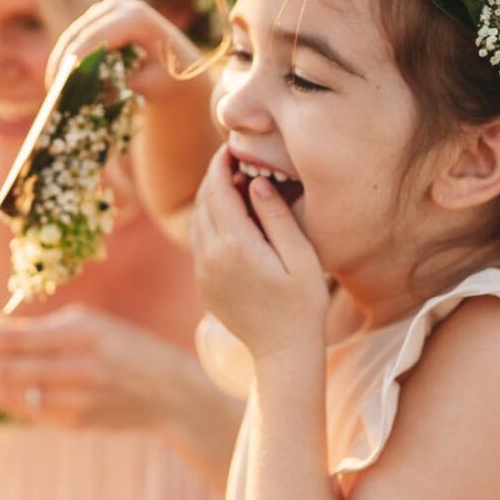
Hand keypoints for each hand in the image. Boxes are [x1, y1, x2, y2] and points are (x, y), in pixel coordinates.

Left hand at [0, 304, 225, 432]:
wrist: (170, 392)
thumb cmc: (123, 346)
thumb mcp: (89, 324)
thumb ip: (41, 331)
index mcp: (82, 333)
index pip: (13, 338)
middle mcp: (78, 367)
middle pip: (7, 369)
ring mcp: (76, 400)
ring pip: (13, 395)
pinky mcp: (75, 423)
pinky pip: (28, 412)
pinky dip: (4, 399)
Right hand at [51, 0, 204, 105]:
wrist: (180, 64)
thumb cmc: (171, 76)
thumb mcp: (154, 84)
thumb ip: (126, 84)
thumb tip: (99, 89)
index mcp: (136, 17)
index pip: (96, 36)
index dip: (75, 58)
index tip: (60, 81)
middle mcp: (120, 6)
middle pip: (80, 33)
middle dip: (63, 62)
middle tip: (52, 90)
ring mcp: (107, 8)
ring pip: (74, 35)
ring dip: (62, 61)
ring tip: (53, 89)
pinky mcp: (98, 17)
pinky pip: (77, 38)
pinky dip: (68, 58)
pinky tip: (61, 80)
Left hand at [189, 145, 326, 362]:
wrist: (283, 352)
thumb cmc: (302, 304)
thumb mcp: (301, 256)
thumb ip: (277, 216)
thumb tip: (255, 182)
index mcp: (235, 245)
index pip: (217, 190)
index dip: (221, 164)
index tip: (230, 147)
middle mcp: (211, 256)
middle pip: (203, 201)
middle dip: (214, 177)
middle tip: (233, 160)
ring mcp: (203, 273)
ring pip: (196, 220)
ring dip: (209, 198)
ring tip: (232, 184)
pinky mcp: (203, 285)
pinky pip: (198, 242)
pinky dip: (208, 221)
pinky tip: (229, 218)